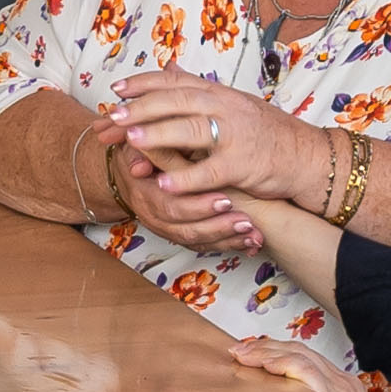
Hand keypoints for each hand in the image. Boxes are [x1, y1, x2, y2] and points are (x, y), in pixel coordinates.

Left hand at [104, 70, 336, 211]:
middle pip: (178, 102)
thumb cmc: (267, 134)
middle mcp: (226, 108)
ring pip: (192, 132)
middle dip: (142, 109)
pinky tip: (163, 185)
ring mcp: (236, 136)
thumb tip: (169, 67)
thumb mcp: (234, 103)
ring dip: (159, 137)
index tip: (116, 89)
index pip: (176, 82)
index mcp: (220, 93)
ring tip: (130, 142)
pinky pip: (210, 172)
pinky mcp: (244, 165)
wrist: (309, 158)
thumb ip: (199, 90)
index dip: (144, 83)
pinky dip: (186, 179)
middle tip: (112, 117)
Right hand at [113, 142, 276, 254]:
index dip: (198, 205)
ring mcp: (166, 228)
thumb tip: (139, 166)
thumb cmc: (145, 151)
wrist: (139, 171)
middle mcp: (153, 216)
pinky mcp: (181, 234)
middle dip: (217, 226)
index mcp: (144, 195)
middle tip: (245, 220)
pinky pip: (203, 245)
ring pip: (196, 241)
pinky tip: (249, 242)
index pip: (170, 207)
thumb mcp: (141, 146)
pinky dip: (227, 244)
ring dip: (226, 238)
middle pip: (186, 229)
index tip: (227, 198)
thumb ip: (145, 151)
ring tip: (252, 233)